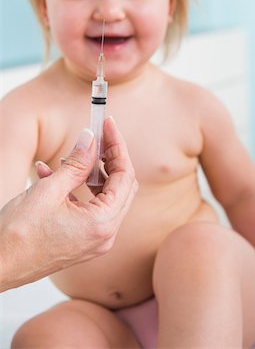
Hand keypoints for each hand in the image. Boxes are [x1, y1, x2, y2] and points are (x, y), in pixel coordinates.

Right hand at [0, 116, 137, 291]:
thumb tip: (90, 139)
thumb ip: (76, 163)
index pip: (124, 176)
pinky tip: (53, 175)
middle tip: (97, 137)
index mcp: (103, 223)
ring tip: (70, 157)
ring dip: (92, 173)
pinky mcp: (84, 241)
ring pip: (106, 196)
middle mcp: (105, 235)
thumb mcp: (48, 190)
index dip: (117, 146)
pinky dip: (79, 190)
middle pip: (121, 186)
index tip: (108, 125)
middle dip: (109, 158)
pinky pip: (90, 208)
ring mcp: (95, 240)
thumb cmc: (18, 235)